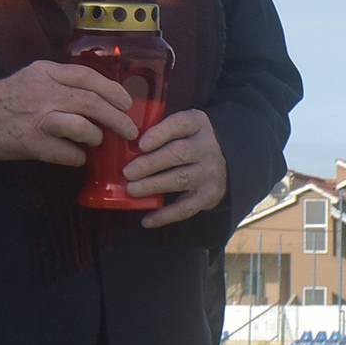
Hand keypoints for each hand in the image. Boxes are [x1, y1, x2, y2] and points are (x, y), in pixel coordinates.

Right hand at [0, 60, 140, 168]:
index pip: (88, 77)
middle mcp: (44, 92)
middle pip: (92, 103)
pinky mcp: (33, 143)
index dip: (113, 90)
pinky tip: (75, 156)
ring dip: (96, 137)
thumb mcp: (34, 78)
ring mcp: (38, 118)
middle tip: (129, 131)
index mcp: (46, 72)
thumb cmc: (9, 99)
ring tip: (96, 141)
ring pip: (83, 128)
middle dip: (117, 119)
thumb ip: (63, 83)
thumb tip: (102, 98)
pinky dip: (78, 157)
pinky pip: (69, 154)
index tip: (127, 103)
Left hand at [121, 109, 227, 227]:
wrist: (222, 163)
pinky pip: (185, 208)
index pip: (181, 124)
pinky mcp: (208, 196)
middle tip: (128, 172)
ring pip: (180, 179)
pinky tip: (147, 220)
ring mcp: (209, 173)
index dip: (160, 134)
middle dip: (151, 164)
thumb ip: (158, 130)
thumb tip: (123, 143)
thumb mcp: (180, 127)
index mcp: (197, 124)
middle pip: (178, 154)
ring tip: (132, 190)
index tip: (141, 144)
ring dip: (154, 185)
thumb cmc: (188, 142)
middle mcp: (207, 148)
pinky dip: (165, 215)